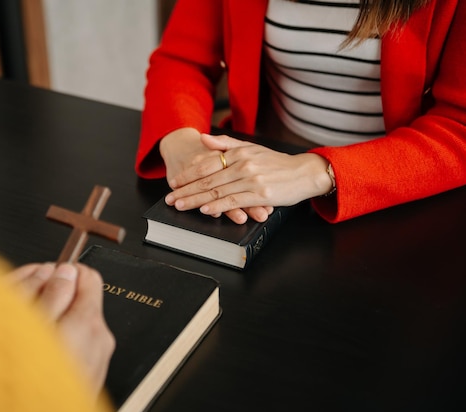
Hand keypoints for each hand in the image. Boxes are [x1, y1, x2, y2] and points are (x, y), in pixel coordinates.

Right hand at [8, 262, 114, 394]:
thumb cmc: (34, 384)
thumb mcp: (34, 328)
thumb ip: (52, 295)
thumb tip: (63, 272)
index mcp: (90, 323)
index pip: (88, 276)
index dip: (63, 271)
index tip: (44, 276)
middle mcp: (100, 341)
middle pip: (80, 300)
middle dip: (54, 296)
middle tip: (27, 305)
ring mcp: (97, 361)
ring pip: (75, 324)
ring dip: (53, 321)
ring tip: (25, 330)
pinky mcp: (88, 376)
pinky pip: (76, 348)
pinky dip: (57, 342)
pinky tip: (35, 351)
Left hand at [164, 133, 332, 220]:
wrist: (304, 173)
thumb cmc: (276, 163)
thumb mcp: (251, 148)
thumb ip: (226, 144)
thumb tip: (202, 139)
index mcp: (239, 153)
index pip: (206, 164)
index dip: (188, 174)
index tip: (174, 182)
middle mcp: (243, 164)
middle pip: (208, 180)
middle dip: (186, 190)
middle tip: (170, 198)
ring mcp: (251, 179)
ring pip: (217, 191)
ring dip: (196, 200)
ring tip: (180, 206)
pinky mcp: (260, 194)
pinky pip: (233, 201)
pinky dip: (218, 206)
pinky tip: (205, 209)